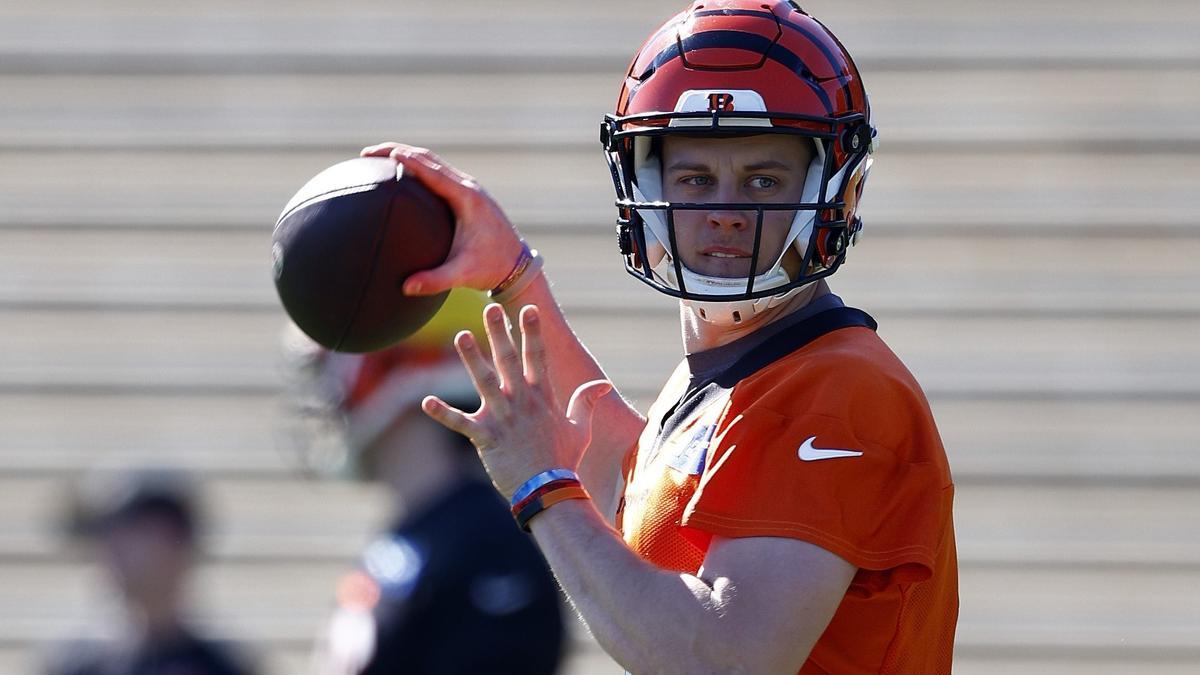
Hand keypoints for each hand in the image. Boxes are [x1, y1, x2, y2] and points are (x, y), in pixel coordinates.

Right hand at [360, 142, 524, 295]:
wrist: (518, 267)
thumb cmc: (492, 269)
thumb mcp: (463, 275)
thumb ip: (435, 280)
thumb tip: (406, 288)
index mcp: (467, 199)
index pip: (431, 172)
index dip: (406, 160)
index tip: (381, 154)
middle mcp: (469, 188)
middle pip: (429, 159)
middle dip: (398, 151)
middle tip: (367, 154)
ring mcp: (470, 189)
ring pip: (434, 164)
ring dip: (408, 158)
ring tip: (379, 159)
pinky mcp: (469, 196)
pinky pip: (440, 176)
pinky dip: (419, 171)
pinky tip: (402, 181)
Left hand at [421, 303, 611, 499]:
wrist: (549, 490)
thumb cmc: (565, 461)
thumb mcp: (580, 429)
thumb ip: (586, 403)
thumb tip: (603, 385)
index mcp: (542, 398)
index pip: (536, 357)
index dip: (532, 332)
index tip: (528, 308)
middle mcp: (521, 402)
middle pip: (507, 360)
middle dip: (499, 332)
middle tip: (489, 307)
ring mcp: (502, 418)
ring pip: (483, 382)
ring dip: (471, 358)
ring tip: (461, 336)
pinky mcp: (485, 437)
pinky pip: (460, 423)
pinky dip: (443, 413)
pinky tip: (426, 401)